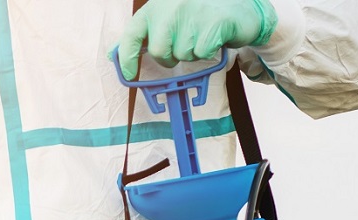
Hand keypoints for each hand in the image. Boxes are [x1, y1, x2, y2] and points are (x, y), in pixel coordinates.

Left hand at [116, 0, 275, 79]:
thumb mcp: (170, 17)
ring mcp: (193, 12)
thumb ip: (146, 32)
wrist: (241, 8)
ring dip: (192, 52)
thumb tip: (116, 53)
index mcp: (158, 4)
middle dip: (169, 57)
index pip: (132, 33)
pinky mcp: (213, 22)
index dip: (127, 58)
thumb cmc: (202, 15)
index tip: (128, 74)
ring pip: (182, 54)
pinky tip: (214, 37)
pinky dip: (208, 52)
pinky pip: (201, 53)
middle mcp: (172, 5)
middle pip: (158, 51)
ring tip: (201, 35)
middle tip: (182, 46)